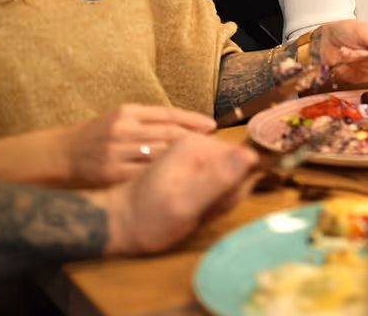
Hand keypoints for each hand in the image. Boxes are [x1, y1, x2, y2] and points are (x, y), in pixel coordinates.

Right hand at [60, 105, 215, 186]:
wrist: (62, 155)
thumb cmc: (98, 136)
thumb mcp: (121, 119)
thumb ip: (149, 121)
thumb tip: (188, 125)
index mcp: (127, 112)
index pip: (168, 114)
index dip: (193, 120)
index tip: (212, 126)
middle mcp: (122, 130)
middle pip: (168, 134)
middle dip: (194, 140)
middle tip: (216, 146)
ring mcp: (117, 153)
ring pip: (160, 155)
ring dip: (184, 160)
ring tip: (205, 162)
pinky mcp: (112, 174)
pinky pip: (146, 174)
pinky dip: (165, 176)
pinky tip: (180, 179)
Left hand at [101, 134, 257, 254]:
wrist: (116, 224)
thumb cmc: (148, 219)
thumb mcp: (185, 204)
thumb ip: (218, 178)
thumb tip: (251, 154)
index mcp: (197, 145)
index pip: (244, 159)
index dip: (236, 187)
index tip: (215, 205)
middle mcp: (196, 143)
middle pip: (236, 168)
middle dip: (226, 194)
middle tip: (200, 211)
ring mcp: (192, 154)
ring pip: (226, 178)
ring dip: (217, 200)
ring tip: (192, 211)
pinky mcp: (189, 166)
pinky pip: (214, 184)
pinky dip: (208, 200)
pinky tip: (190, 208)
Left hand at [314, 19, 367, 83]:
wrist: (326, 38)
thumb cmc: (346, 30)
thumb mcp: (363, 30)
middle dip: (365, 57)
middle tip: (353, 48)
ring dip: (354, 61)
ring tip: (346, 50)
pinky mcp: (360, 77)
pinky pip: (357, 78)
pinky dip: (347, 67)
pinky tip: (344, 57)